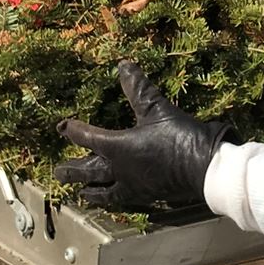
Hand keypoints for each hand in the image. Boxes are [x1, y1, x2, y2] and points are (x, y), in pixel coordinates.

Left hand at [57, 61, 235, 214]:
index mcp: (118, 148)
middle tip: (58, 173)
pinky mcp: (148, 196)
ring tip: (82, 193)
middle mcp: (120, 170)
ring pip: (105, 192)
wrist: (205, 169)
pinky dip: (113, 199)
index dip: (74, 131)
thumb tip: (123, 64)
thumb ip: (138, 88)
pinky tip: (116, 199)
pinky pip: (123, 200)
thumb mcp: (157, 109)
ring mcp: (134, 186)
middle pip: (90, 172)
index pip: (88, 138)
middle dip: (73, 170)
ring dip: (91, 191)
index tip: (61, 127)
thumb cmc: (179, 137)